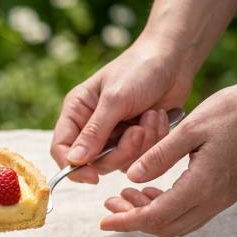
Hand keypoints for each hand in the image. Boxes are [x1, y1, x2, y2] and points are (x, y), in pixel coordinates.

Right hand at [50, 37, 192, 182]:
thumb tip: (74, 162)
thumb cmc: (139, 70)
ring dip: (140, 143)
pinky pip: (140, 156)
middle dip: (120, 152)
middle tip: (137, 132)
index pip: (61, 149)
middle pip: (93, 162)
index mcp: (76, 112)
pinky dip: (153, 139)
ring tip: (151, 116)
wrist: (174, 59)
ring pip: (119, 162)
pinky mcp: (134, 139)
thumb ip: (94, 132)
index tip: (93, 177)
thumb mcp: (115, 100)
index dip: (73, 167)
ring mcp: (113, 135)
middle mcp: (91, 126)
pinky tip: (157, 117)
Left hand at [100, 78, 236, 236]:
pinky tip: (149, 190)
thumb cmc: (232, 111)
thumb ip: (160, 155)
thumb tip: (131, 177)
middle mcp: (214, 199)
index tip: (103, 221)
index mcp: (202, 185)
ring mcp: (221, 199)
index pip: (155, 216)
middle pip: (165, 226)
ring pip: (177, 224)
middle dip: (133, 220)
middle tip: (109, 204)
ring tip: (124, 196)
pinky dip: (165, 209)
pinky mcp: (224, 193)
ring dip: (148, 215)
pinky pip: (189, 213)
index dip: (126, 222)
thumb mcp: (191, 128)